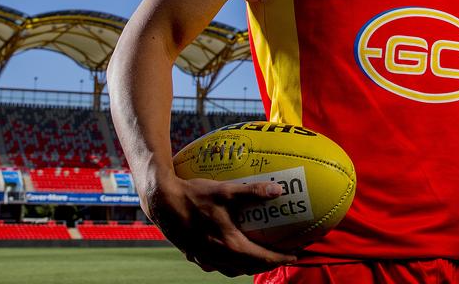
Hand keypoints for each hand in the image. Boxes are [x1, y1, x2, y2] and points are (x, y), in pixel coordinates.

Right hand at [142, 174, 297, 276]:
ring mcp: (204, 258)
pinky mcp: (193, 254)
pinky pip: (217, 264)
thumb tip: (279, 190)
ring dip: (249, 265)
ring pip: (232, 269)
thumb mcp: (226, 191)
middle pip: (249, 268)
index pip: (262, 258)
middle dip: (267, 264)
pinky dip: (230, 261)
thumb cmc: (195, 195)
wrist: (162, 202)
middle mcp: (217, 257)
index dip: (281, 258)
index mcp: (229, 245)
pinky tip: (230, 250)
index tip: (296, 254)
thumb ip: (253, 191)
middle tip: (282, 255)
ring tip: (260, 256)